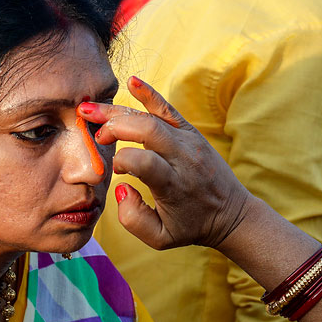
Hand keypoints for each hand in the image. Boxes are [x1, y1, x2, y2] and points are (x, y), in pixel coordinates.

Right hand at [78, 76, 254, 249]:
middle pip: (147, 130)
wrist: (231, 214)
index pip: (145, 162)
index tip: (114, 169)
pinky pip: (168, 109)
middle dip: (114, 126)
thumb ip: (133, 219)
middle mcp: (183, 158)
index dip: (123, 160)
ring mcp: (189, 141)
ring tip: (90, 108)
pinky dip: (149, 94)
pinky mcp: (191, 132)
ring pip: (152, 117)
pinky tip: (131, 82)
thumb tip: (121, 188)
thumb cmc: (190, 226)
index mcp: (175, 185)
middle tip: (92, 131)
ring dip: (118, 111)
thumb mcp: (161, 239)